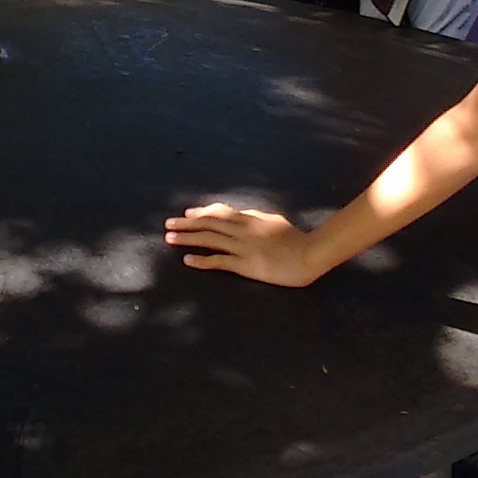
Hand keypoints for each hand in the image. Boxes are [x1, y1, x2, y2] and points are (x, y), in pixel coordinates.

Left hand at [164, 203, 325, 286]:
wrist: (309, 253)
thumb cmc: (296, 238)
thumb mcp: (274, 221)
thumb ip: (256, 217)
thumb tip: (242, 215)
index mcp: (249, 218)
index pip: (219, 213)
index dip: (201, 213)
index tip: (187, 215)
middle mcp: (242, 230)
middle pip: (208, 224)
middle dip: (186, 224)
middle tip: (168, 224)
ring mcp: (242, 247)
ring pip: (209, 240)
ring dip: (187, 239)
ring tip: (170, 239)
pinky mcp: (246, 265)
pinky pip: (219, 261)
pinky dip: (202, 260)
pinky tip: (187, 261)